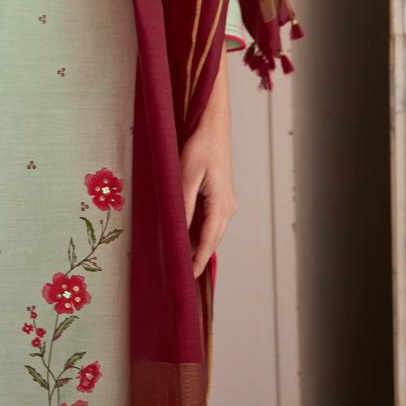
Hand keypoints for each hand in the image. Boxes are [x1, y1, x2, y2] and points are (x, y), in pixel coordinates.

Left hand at [181, 52, 238, 278]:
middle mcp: (229, 208)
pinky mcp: (221, 197)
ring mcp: (227, 203)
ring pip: (211, 232)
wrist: (212, 124)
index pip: (207, 243)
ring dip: (196, 245)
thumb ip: (183, 206)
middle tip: (177, 276)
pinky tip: (185, 237)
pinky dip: (198, 231)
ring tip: (178, 261)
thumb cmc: (200, 146)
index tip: (186, 280)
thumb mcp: (185, 176)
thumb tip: (178, 233)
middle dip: (196, 257)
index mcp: (222, 206)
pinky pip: (210, 221)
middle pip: (211, 241)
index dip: (196, 262)